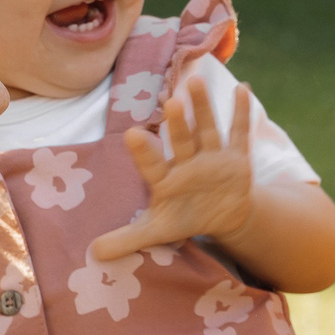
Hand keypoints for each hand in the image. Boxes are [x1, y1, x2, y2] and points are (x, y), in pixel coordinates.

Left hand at [89, 76, 255, 262]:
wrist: (223, 214)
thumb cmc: (186, 217)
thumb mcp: (159, 231)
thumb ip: (128, 238)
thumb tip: (92, 253)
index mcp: (166, 179)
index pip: (152, 164)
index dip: (143, 152)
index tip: (131, 135)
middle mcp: (187, 162)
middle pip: (181, 141)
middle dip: (177, 124)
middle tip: (169, 102)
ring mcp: (212, 157)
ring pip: (207, 130)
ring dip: (203, 107)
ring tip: (195, 81)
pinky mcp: (236, 158)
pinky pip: (239, 134)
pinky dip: (241, 113)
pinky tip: (241, 88)